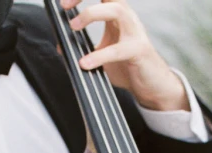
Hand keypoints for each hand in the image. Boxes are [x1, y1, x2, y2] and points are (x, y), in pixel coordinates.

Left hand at [60, 0, 189, 110]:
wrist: (151, 85)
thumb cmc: (128, 66)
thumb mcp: (101, 54)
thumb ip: (83, 47)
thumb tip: (60, 45)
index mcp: (115, 12)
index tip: (63, 5)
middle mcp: (126, 16)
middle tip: (65, 6)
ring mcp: (134, 31)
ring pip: (115, 9)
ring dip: (90, 14)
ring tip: (73, 28)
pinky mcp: (138, 50)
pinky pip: (117, 49)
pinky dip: (98, 56)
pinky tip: (85, 63)